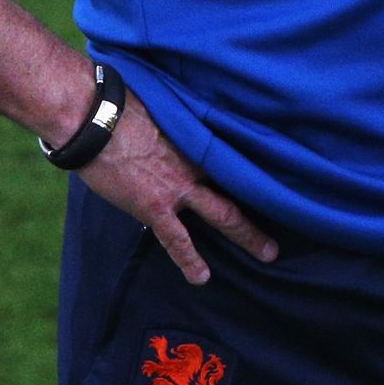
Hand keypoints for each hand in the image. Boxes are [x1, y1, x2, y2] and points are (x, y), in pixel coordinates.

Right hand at [77, 88, 277, 284]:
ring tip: (268, 253)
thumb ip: (177, 124)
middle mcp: (196, 164)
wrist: (95, 120)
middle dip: (266, 202)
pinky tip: (202, 278)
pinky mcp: (154, 206)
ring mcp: (179, 187)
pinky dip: (189, 259)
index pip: (236, 154)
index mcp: (199, 137)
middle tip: (288, 212)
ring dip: (246, 234)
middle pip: (242, 186)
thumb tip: (177, 126)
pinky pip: (177, 239)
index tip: (279, 171)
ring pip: (223, 214)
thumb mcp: (161, 107)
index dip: (255, 165)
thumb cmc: (121, 106)